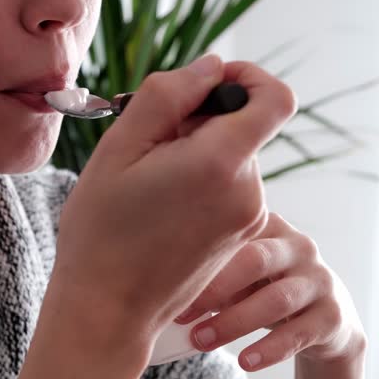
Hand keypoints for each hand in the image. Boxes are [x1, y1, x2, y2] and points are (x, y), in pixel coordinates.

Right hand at [45, 56, 297, 356]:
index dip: (247, 77)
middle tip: (148, 143)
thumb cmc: (103, 233)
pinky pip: (230, 187)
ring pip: (234, 157)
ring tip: (148, 182)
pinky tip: (160, 205)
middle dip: (200, 120)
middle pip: (244, 126)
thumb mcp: (119, 149)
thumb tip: (211, 68)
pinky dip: (201, 181)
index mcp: (221, 163)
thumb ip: (168, 95)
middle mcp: (249, 192)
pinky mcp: (240, 236)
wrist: (108, 311)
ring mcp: (248, 218)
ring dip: (197, 153)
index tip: (206, 84)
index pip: (275, 97)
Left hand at [175, 212, 366, 369]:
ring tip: (200, 341)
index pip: (234, 233)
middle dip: (214, 289)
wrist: (327, 321)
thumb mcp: (241, 272)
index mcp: (271, 226)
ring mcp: (320, 280)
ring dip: (233, 322)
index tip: (165, 283)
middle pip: (255, 260)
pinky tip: (244, 362)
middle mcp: (300, 247)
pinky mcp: (332, 316)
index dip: (200, 257)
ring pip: (275, 300)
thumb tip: (159, 287)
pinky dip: (269, 350)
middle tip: (180, 315)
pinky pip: (298, 334)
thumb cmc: (266, 289)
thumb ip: (212, 270)